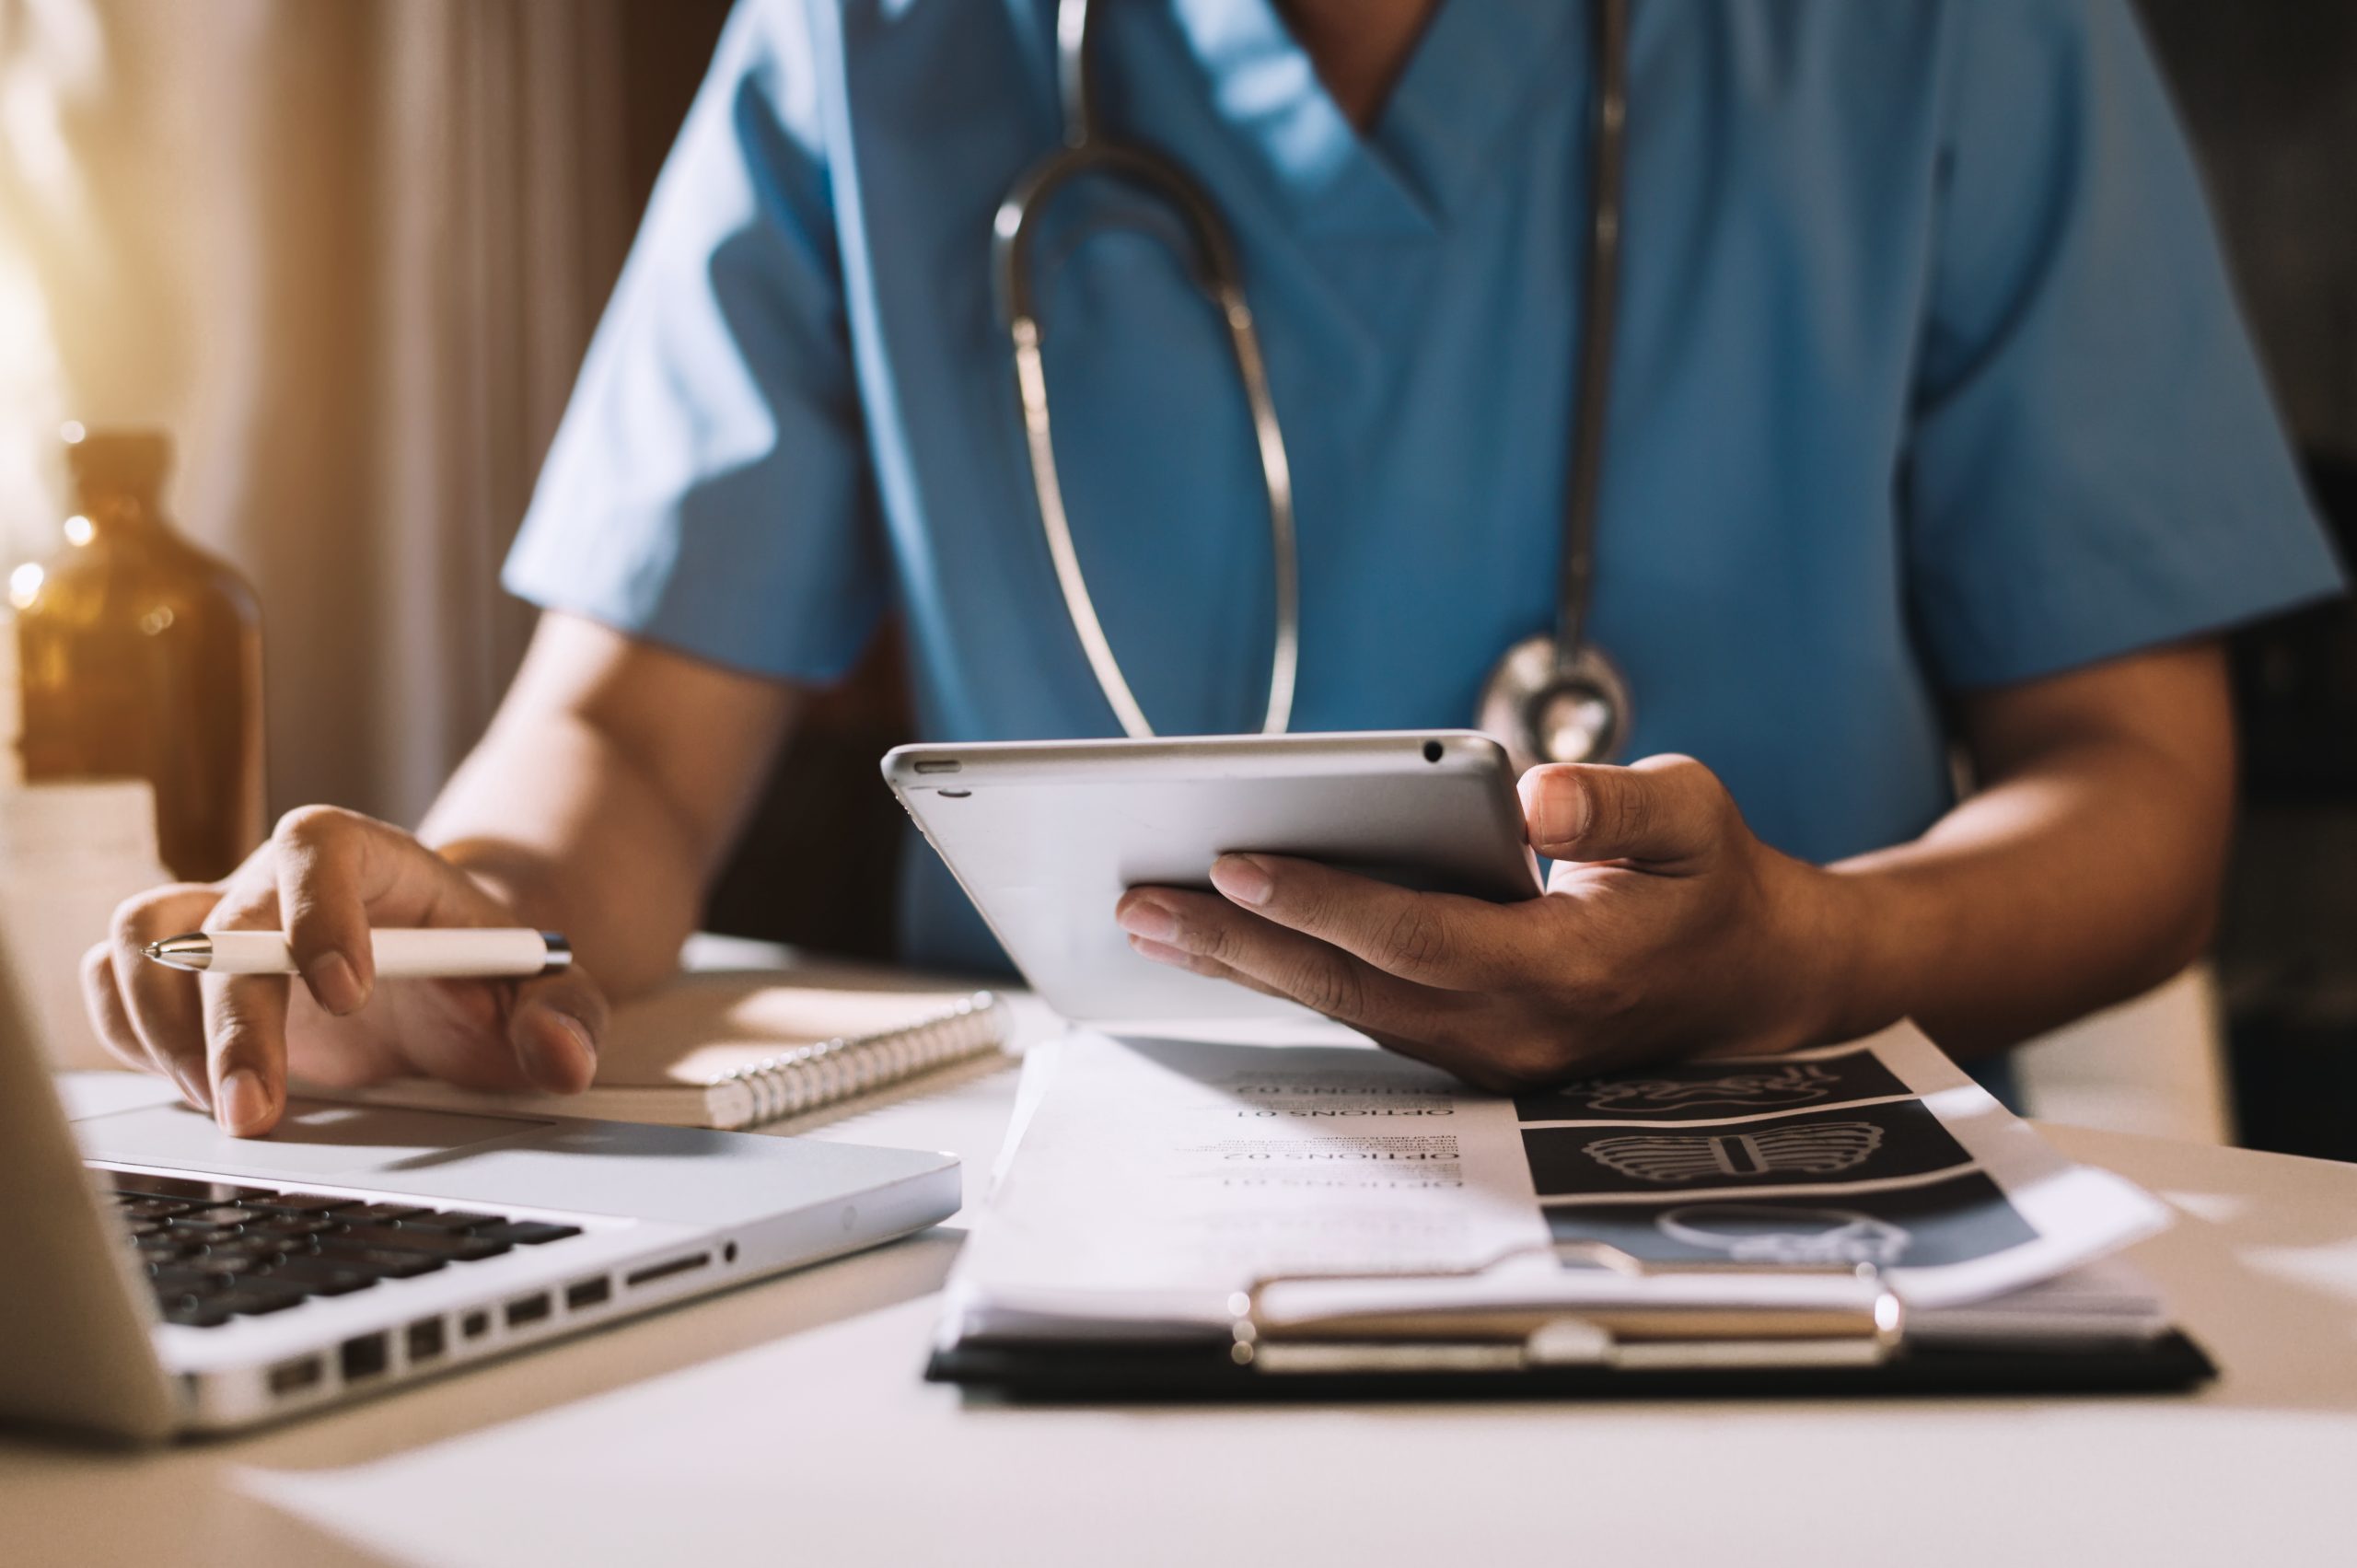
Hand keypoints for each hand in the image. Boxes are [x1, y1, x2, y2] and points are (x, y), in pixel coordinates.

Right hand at [82, 807, 607, 1136]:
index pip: (317, 845)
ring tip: (227, 1105)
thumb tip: (562, 1060)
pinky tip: (194, 1090)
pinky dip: (132, 1037)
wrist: (447, 976)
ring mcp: (221, 925)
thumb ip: (566, 1016)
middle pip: (224, 919)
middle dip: (235, 1020)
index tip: (346, 993)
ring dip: (164, 1029)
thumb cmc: (487, 975)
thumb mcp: (547, 989)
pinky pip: (115, 982)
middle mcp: (279, 883)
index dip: (316, 910)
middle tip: (259, 1108)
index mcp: (371, 860)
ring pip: (142, 940)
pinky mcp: (183, 978)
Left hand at [1113, 756, 1852, 1090]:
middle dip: (1240, 943)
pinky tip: (1227, 938)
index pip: (1419, 937)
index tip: (1238, 861)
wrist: (1754, 981)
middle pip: (1352, 987)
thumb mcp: (1694, 819)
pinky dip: (1291, 972)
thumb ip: (1617, 808)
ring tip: (1154, 916)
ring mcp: (1488, 1055)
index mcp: (1568, 972)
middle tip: (1142, 901)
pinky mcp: (1468, 1049)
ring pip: (1346, 1008)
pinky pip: (1363, 1011)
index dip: (1324, 900)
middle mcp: (1517, 1032)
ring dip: (1248, 963)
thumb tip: (1537, 798)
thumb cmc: (1714, 884)